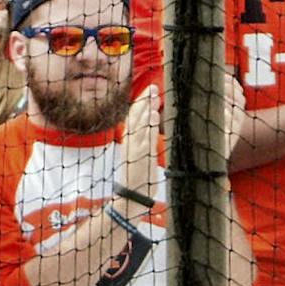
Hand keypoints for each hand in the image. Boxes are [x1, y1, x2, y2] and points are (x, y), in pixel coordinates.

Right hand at [120, 87, 160, 203]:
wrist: (130, 198)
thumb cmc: (138, 179)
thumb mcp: (141, 157)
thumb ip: (144, 143)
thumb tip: (150, 130)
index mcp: (130, 141)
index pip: (135, 117)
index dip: (141, 103)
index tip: (149, 91)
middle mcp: (131, 143)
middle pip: (137, 117)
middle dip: (144, 101)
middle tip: (153, 87)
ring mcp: (136, 149)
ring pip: (140, 124)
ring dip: (147, 109)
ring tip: (153, 97)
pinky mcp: (141, 158)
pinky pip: (145, 138)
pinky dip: (149, 125)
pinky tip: (153, 115)